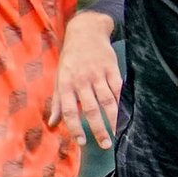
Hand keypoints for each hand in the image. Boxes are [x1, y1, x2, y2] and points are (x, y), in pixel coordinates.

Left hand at [50, 12, 120, 148]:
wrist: (85, 31)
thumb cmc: (70, 60)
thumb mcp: (59, 78)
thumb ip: (58, 103)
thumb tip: (52, 124)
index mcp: (66, 84)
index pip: (70, 110)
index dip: (75, 127)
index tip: (82, 142)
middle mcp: (81, 80)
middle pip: (91, 109)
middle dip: (99, 129)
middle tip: (105, 145)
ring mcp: (98, 74)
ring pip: (107, 101)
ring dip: (113, 120)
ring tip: (117, 134)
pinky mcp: (111, 68)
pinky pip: (118, 89)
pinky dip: (122, 103)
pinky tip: (125, 116)